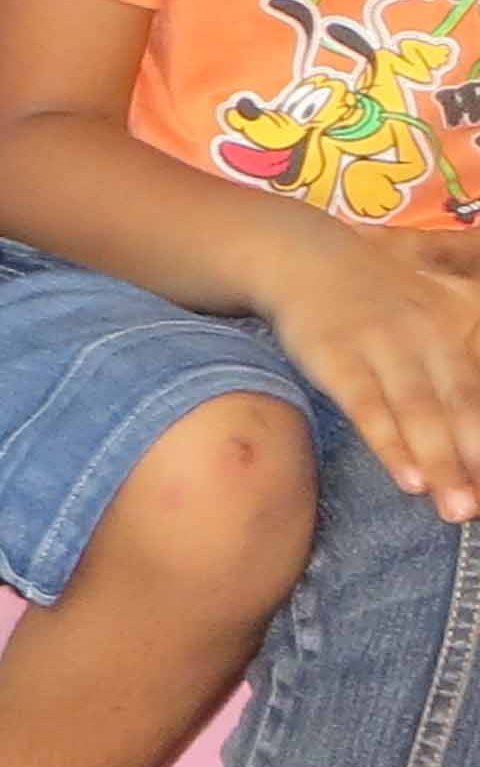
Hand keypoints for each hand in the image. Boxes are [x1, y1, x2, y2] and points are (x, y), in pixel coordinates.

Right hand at [267, 222, 479, 521]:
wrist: (304, 256)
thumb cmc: (376, 293)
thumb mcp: (436, 305)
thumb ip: (469, 339)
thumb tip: (473, 405)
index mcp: (455, 332)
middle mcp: (427, 339)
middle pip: (461, 408)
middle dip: (476, 459)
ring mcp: (381, 347)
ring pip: (419, 413)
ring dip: (442, 463)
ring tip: (456, 509)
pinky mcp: (336, 358)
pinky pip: (367, 407)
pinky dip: (388, 444)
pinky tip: (407, 479)